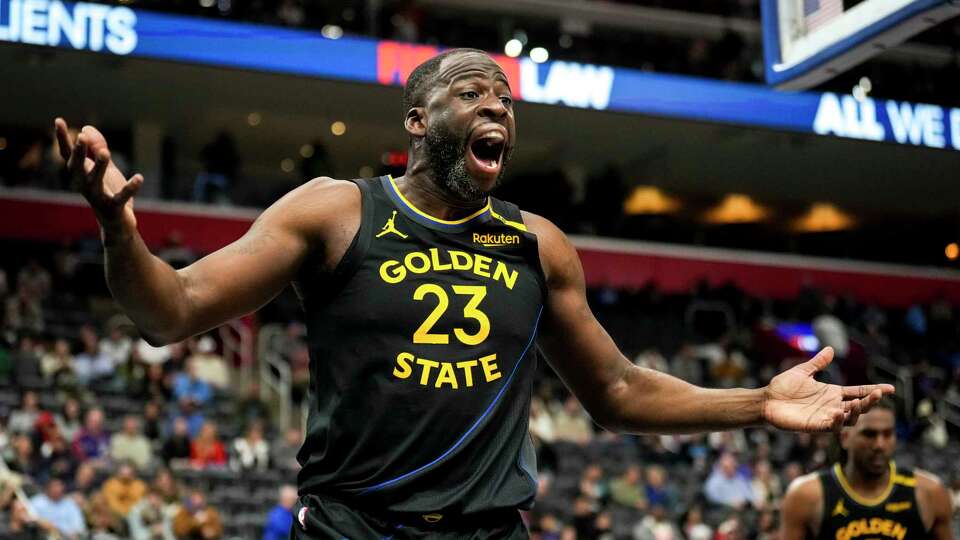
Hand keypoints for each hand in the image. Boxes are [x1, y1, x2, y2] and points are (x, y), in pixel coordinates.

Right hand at [54, 118, 143, 233]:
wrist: (117, 224)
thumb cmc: (108, 192)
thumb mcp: (104, 168)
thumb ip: (98, 148)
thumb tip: (86, 129)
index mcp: (81, 173)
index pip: (68, 154)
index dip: (62, 138)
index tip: (58, 120)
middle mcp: (84, 185)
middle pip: (77, 167)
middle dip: (79, 152)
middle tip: (81, 137)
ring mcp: (98, 197)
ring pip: (95, 181)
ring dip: (99, 167)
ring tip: (106, 152)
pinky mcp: (113, 208)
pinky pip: (121, 197)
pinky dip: (130, 188)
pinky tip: (139, 177)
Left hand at [761, 347, 894, 431]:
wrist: (765, 400)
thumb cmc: (782, 387)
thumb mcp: (802, 372)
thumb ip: (817, 363)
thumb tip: (831, 349)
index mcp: (832, 393)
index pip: (858, 392)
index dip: (873, 390)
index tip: (891, 388)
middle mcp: (832, 406)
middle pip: (858, 406)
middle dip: (870, 401)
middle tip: (878, 394)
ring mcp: (825, 417)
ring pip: (849, 418)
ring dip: (856, 412)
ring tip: (858, 402)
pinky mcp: (815, 426)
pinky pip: (831, 426)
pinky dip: (837, 421)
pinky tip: (838, 412)